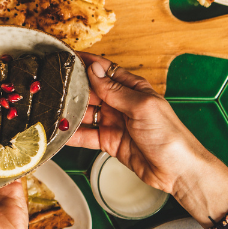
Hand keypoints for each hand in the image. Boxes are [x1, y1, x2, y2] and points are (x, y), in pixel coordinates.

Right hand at [67, 53, 227, 226]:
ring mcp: (114, 122)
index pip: (105, 70)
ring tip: (50, 109)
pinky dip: (72, 134)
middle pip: (91, 91)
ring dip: (69, 112)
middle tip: (50, 86)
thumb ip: (116, 89)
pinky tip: (59, 131)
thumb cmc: (169, 135)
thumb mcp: (142, 107)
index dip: (85, 63)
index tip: (65, 57)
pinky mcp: (109, 142)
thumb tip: (95, 69)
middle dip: (72, 89)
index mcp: (133, 89)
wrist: (177, 171)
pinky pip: (86, 135)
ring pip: (85, 113)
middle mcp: (121, 103)